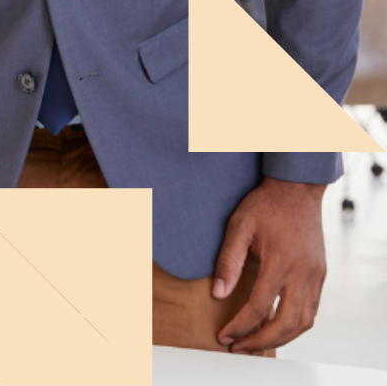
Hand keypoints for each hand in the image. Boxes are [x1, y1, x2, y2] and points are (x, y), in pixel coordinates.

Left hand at [214, 177, 326, 353]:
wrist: (296, 190)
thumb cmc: (265, 205)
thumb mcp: (239, 226)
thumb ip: (228, 260)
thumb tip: (217, 293)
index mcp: (281, 262)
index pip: (259, 306)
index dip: (240, 325)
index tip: (224, 335)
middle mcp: (303, 274)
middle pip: (286, 324)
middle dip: (260, 341)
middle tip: (238, 347)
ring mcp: (315, 277)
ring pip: (303, 323)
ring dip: (280, 339)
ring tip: (255, 343)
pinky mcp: (320, 276)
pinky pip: (312, 311)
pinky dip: (295, 326)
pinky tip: (277, 327)